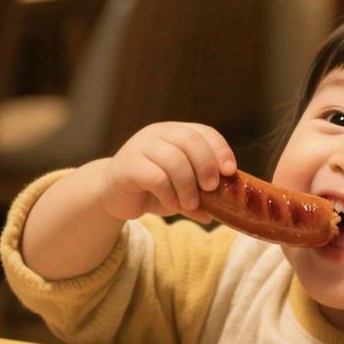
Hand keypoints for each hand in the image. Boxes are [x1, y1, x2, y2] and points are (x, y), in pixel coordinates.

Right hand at [100, 122, 236, 223]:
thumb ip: (200, 197)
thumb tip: (224, 212)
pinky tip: (172, 203)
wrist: (113, 195)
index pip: (203, 132)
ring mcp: (140, 147)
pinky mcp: (127, 166)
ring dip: (188, 185)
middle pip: (190, 141)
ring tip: (190, 204)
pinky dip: (169, 193)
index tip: (229, 171)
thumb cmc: (151, 190)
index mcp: (175, 133)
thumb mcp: (181, 191)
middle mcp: (158, 134)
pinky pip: (155, 177)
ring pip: (174, 160)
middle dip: (206, 165)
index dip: (220, 149)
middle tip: (211, 188)